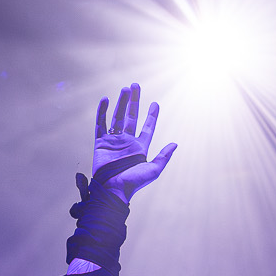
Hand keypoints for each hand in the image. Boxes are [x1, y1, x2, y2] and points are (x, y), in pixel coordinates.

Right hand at [87, 82, 176, 199]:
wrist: (112, 190)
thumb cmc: (133, 183)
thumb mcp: (153, 170)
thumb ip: (163, 157)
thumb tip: (175, 144)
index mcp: (140, 147)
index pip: (147, 127)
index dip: (152, 115)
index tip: (155, 104)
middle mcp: (127, 142)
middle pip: (131, 117)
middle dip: (134, 101)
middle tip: (135, 85)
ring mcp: (113, 141)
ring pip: (117, 117)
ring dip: (121, 103)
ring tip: (125, 89)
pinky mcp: (100, 143)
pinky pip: (100, 124)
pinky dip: (101, 112)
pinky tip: (105, 100)